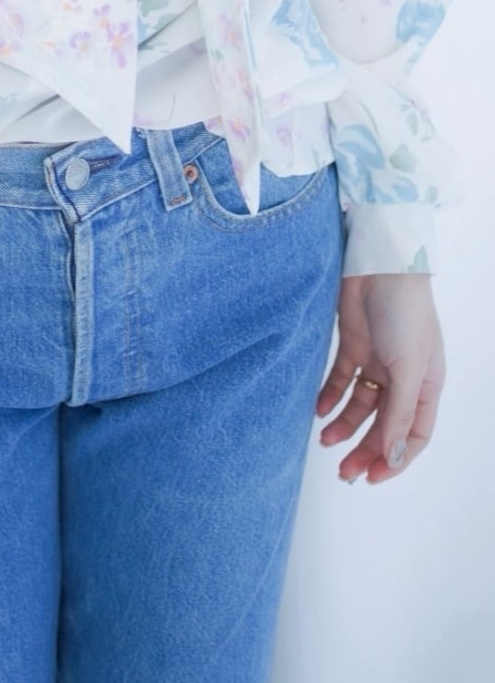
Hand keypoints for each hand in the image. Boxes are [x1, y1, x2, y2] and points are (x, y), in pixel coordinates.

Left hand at [316, 273, 444, 484]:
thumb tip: (394, 456)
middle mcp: (403, 378)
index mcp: (426, 385)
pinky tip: (318, 410)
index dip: (395, 459)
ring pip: (360, 405)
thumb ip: (398, 413)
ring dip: (344, 425)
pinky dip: (329, 396)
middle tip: (343, 472)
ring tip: (325, 441)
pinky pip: (341, 379)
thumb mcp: (407, 368)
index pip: (414, 435)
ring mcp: (377, 361)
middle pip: (384, 425)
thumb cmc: (404, 313)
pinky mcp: (354, 345)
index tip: (371, 477)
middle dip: (365, 449)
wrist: (378, 265)